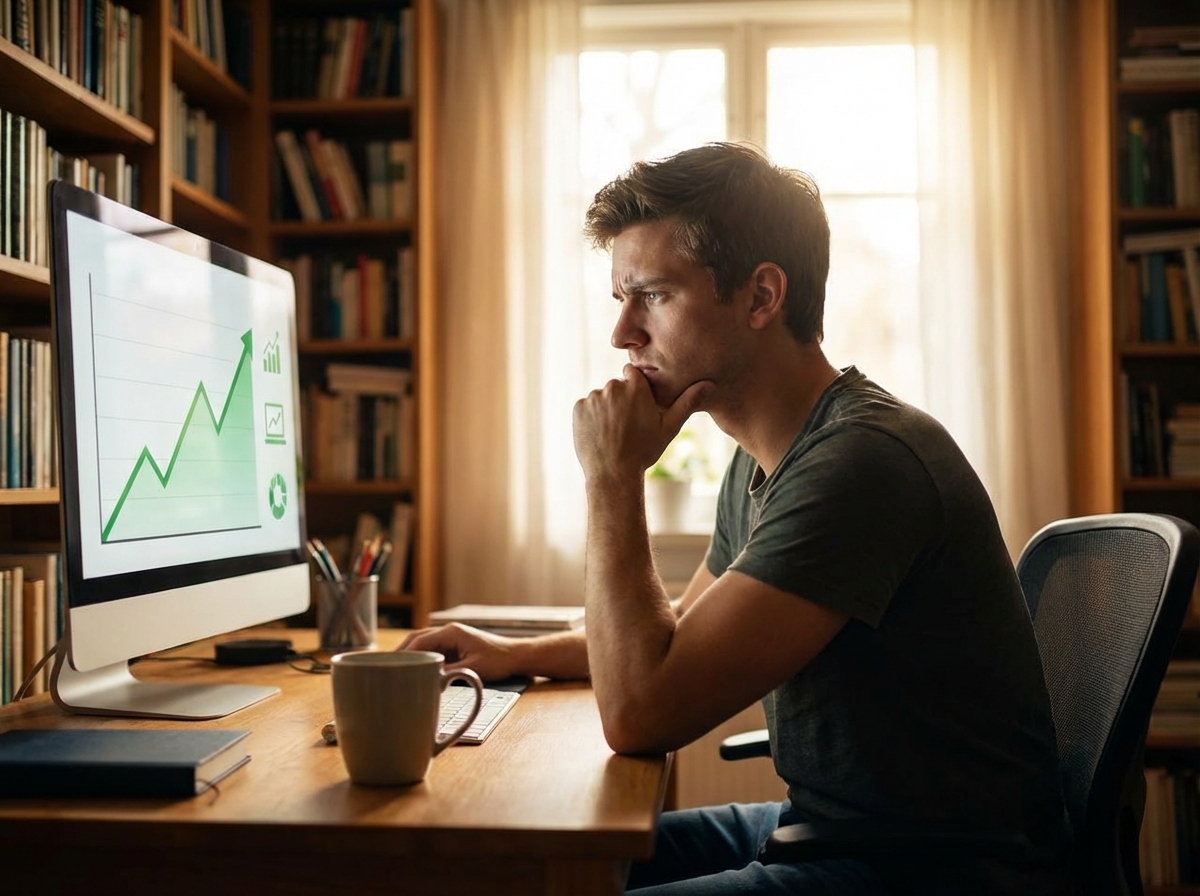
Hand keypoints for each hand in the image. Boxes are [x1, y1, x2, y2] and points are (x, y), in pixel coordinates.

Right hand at [397, 623, 519, 680]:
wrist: (515, 656)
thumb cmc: (499, 661)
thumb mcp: (473, 670)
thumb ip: (450, 674)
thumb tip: (427, 680)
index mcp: (451, 633)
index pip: (419, 640)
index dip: (404, 654)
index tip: (390, 666)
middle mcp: (447, 631)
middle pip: (416, 638)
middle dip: (400, 652)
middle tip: (384, 668)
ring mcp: (449, 637)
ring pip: (421, 643)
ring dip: (408, 654)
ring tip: (393, 670)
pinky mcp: (452, 645)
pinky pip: (430, 649)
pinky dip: (419, 657)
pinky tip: (411, 669)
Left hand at [573, 365, 712, 483]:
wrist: (613, 473)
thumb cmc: (644, 451)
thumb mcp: (669, 427)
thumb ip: (687, 402)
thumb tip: (710, 384)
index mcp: (637, 387)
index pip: (633, 374)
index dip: (635, 389)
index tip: (637, 406)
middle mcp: (614, 386)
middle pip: (617, 386)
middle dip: (620, 400)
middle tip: (626, 425)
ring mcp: (594, 397)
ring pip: (601, 398)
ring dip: (605, 409)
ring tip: (613, 433)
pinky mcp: (578, 408)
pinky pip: (586, 407)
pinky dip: (590, 418)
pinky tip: (599, 434)